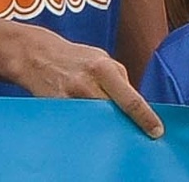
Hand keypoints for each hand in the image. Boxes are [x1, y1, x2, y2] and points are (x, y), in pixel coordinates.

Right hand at [10, 28, 163, 138]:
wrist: (32, 53)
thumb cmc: (71, 57)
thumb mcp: (99, 58)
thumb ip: (118, 78)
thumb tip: (137, 105)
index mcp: (103, 68)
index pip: (132, 100)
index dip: (146, 119)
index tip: (156, 132)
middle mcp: (88, 83)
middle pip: (116, 115)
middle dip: (126, 124)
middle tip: (135, 134)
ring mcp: (71, 97)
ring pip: (99, 121)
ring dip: (107, 125)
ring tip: (109, 126)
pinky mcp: (58, 107)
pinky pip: (81, 122)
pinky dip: (88, 124)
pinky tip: (89, 123)